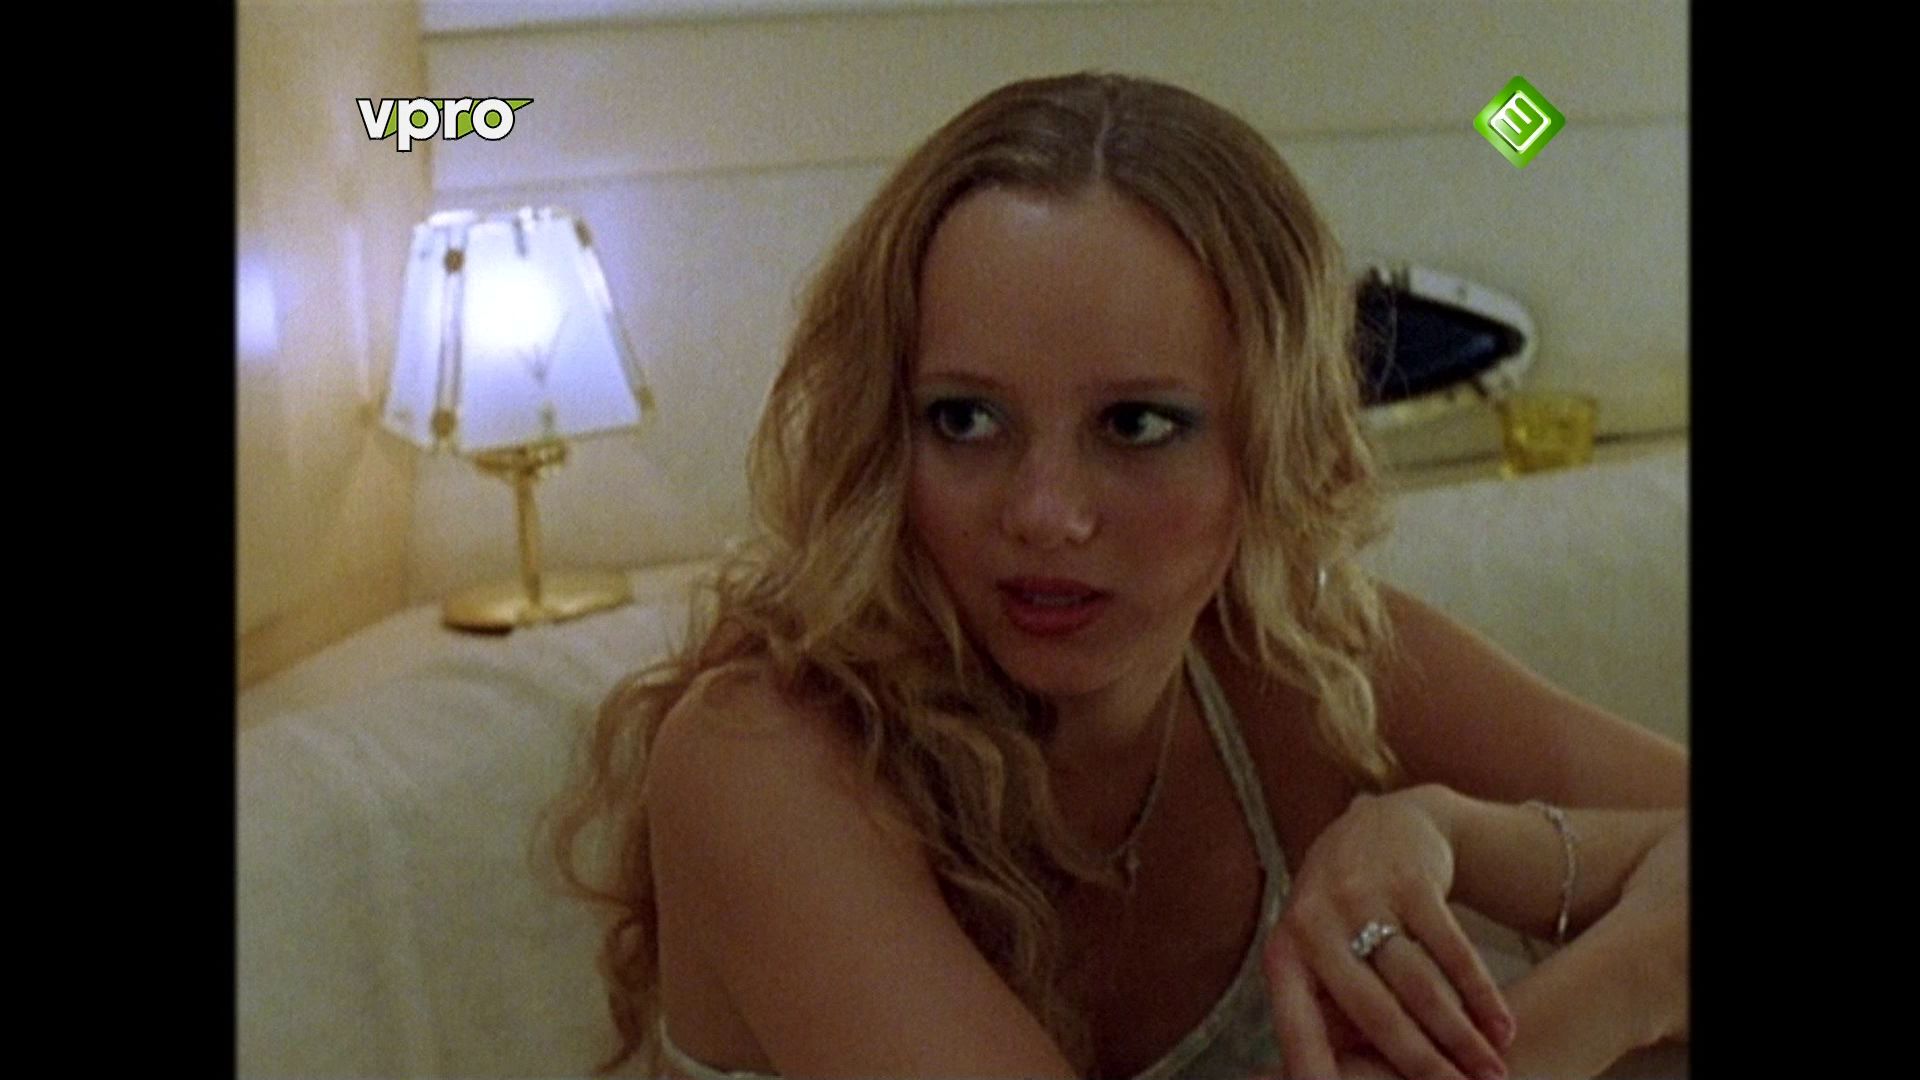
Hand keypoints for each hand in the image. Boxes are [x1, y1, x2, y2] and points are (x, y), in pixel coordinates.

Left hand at [1263, 786, 1515, 1079]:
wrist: (1381, 824)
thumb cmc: (1343, 912)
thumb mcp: (1317, 953)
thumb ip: (1326, 1012)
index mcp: (1285, 951)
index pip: (1297, 1024)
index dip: (1313, 1068)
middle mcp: (1316, 922)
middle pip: (1375, 1012)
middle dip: (1422, 1065)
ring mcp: (1363, 896)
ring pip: (1420, 984)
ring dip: (1461, 1036)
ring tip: (1492, 1073)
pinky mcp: (1410, 880)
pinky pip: (1452, 948)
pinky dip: (1481, 992)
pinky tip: (1502, 1026)